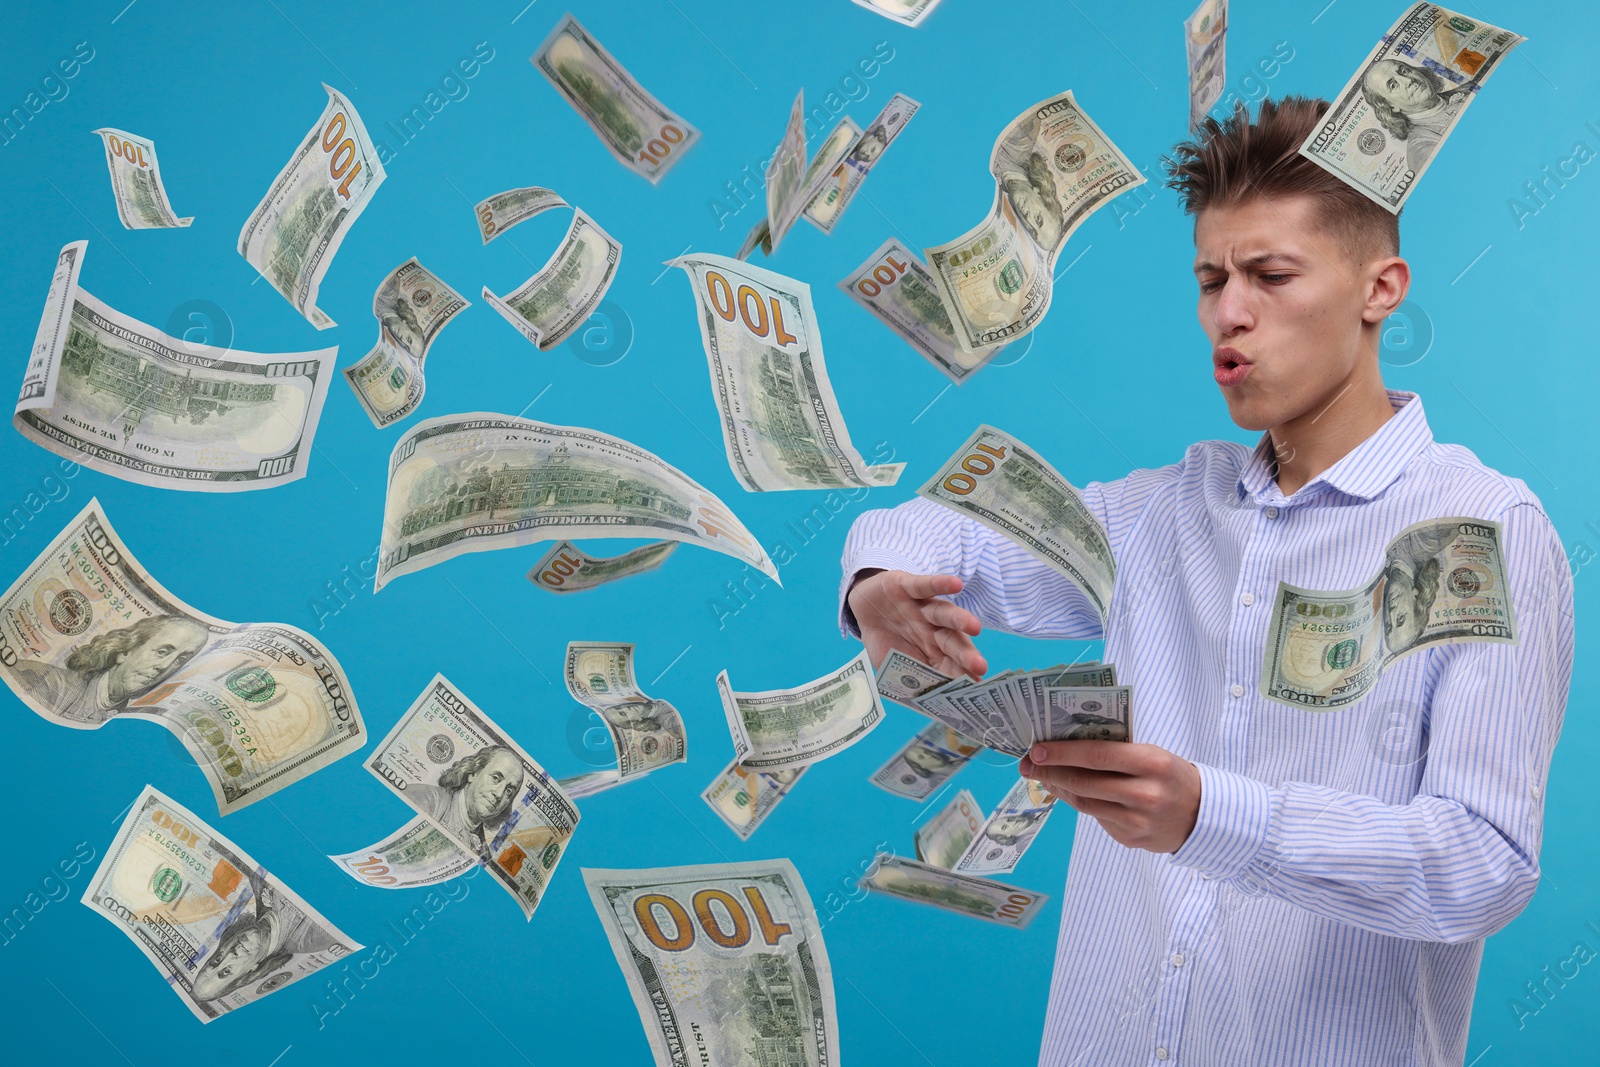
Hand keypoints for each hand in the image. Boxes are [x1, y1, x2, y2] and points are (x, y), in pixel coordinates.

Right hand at [847, 569, 986, 680]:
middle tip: (979, 666)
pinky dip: (939, 584)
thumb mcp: (892, 665)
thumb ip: (908, 678)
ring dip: (959, 619)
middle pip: (951, 641)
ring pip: (943, 613)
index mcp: (932, 651)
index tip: (976, 688)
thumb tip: (926, 701)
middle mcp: (932, 629)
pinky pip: (924, 585)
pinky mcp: (907, 586)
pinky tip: (956, 584)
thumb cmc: (885, 641)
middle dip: (965, 654)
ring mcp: (921, 608)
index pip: (950, 664)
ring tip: (974, 627)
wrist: (863, 608)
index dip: (962, 675)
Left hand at [1019, 741, 1200, 852]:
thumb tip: (1065, 747)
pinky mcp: (1130, 839)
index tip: (1037, 750)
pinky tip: (1069, 791)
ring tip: (1043, 776)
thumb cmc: (1170, 775)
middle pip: (1084, 783)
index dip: (1063, 753)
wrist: (1202, 815)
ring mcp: (1137, 821)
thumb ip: (1115, 751)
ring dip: (1059, 788)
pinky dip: (1080, 802)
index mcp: (1152, 763)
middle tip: (1028, 764)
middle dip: (1050, 772)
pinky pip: (1096, 818)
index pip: (1098, 755)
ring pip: (1084, 803)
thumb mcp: (1151, 754)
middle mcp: (1144, 794)